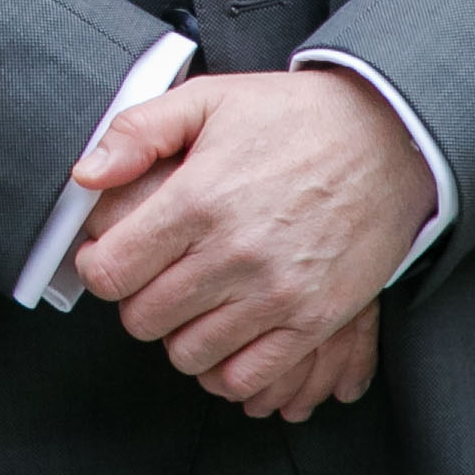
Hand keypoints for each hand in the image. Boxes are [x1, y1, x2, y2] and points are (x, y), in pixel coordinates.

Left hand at [67, 67, 430, 411]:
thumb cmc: (293, 118)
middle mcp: (233, 253)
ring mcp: (276, 293)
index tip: (111, 256)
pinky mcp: (314, 320)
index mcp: (198, 200)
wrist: (389, 139)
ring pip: (188, 354)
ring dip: (179, 333)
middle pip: (142, 319)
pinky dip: (225, 367)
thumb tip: (85, 176)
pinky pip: (247, 376)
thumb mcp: (209, 99)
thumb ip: (137, 133)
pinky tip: (225, 334)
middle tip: (154, 277)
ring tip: (192, 302)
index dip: (97, 266)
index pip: (109, 271)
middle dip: (136, 300)